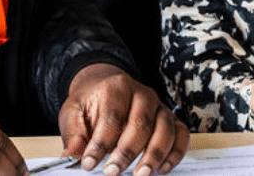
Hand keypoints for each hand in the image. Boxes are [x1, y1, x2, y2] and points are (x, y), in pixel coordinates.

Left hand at [59, 63, 188, 175]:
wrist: (105, 87)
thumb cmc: (91, 102)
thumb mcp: (73, 111)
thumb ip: (73, 131)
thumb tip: (72, 151)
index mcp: (117, 87)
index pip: (112, 117)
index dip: (100, 143)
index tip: (89, 163)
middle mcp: (143, 94)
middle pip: (141, 124)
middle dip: (127, 152)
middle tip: (113, 172)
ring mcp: (159, 106)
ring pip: (165, 129)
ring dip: (154, 155)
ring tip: (141, 174)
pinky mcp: (170, 118)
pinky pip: (181, 134)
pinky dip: (176, 152)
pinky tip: (163, 169)